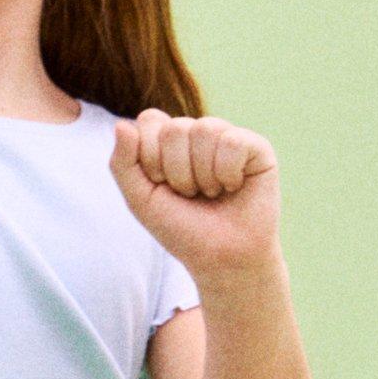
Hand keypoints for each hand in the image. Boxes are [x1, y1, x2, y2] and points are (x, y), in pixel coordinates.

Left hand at [109, 111, 283, 290]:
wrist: (221, 257)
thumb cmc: (181, 228)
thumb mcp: (140, 199)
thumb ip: (122, 163)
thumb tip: (121, 124)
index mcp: (169, 140)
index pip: (150, 120)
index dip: (150, 158)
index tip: (161, 186)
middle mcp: (198, 132)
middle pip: (175, 128)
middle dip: (176, 172)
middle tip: (189, 194)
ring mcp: (228, 136)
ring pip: (205, 130)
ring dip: (202, 175)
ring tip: (211, 193)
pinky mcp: (256, 147)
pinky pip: (233, 142)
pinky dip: (227, 173)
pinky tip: (234, 187)